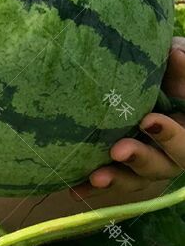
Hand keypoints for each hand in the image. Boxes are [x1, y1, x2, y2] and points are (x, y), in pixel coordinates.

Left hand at [71, 39, 184, 200]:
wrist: (143, 82)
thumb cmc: (168, 72)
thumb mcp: (178, 66)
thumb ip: (181, 68)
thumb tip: (176, 54)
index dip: (170, 136)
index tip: (148, 121)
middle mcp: (169, 153)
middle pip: (161, 165)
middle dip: (140, 158)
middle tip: (118, 150)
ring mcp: (143, 163)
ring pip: (134, 178)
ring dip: (115, 179)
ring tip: (96, 176)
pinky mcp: (119, 167)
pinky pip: (107, 180)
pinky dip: (91, 187)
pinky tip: (73, 190)